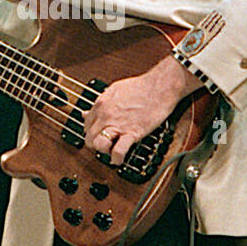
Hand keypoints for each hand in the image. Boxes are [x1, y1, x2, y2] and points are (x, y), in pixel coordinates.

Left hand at [81, 55, 200, 164]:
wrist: (159, 87)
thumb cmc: (141, 86)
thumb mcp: (114, 90)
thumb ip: (100, 102)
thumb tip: (87, 112)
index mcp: (101, 104)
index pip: (86, 125)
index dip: (91, 132)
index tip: (98, 134)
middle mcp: (106, 115)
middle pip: (89, 137)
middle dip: (96, 143)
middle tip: (105, 143)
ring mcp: (118, 124)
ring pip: (98, 145)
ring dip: (103, 150)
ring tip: (111, 150)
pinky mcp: (132, 132)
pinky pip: (118, 151)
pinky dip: (117, 158)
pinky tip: (119, 159)